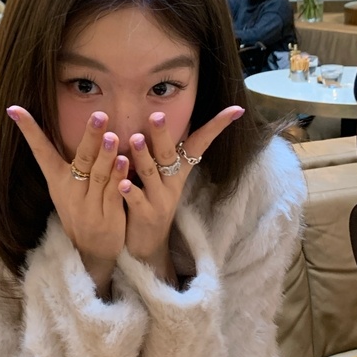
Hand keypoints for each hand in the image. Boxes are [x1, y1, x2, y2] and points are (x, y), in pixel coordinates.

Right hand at [7, 107, 127, 295]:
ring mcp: (88, 205)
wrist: (91, 252)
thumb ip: (74, 159)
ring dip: (106, 155)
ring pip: (98, 175)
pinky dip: (119, 178)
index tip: (14, 108)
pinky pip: (113, 194)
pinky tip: (125, 162)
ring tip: (113, 136)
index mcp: (58, 180)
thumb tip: (62, 125)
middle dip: (90, 137)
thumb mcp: (67, 187)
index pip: (40, 151)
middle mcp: (71, 191)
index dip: (28, 130)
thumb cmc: (80, 209)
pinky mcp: (107, 217)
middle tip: (99, 115)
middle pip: (81, 159)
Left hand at [121, 106, 244, 281]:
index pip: (200, 144)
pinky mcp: (145, 216)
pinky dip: (129, 190)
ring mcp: (159, 200)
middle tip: (157, 114)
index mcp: (178, 171)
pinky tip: (121, 182)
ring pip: (150, 174)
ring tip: (135, 138)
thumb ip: (163, 152)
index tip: (236, 109)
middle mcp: (171, 184)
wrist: (147, 246)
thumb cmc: (151, 202)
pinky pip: (136, 200)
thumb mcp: (162, 177)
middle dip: (163, 134)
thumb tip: (167, 118)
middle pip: (169, 155)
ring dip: (143, 155)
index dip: (217, 126)